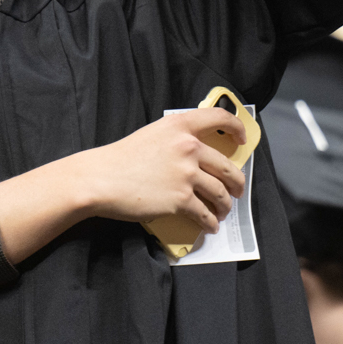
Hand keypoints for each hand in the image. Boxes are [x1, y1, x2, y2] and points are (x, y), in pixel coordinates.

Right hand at [78, 108, 247, 233]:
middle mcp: (188, 147)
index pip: (219, 118)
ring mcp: (186, 174)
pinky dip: (210, 222)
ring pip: (220, 192)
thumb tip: (198, 153)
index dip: (236, 128)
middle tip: (236, 190)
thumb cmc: (121, 158)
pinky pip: (205, 213)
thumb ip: (176, 138)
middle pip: (227, 166)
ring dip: (224, 205)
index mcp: (180, 126)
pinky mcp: (181, 199)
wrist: (101, 179)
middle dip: (236, 182)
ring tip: (221, 211)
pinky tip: (209, 225)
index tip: (241, 139)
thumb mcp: (152, 135)